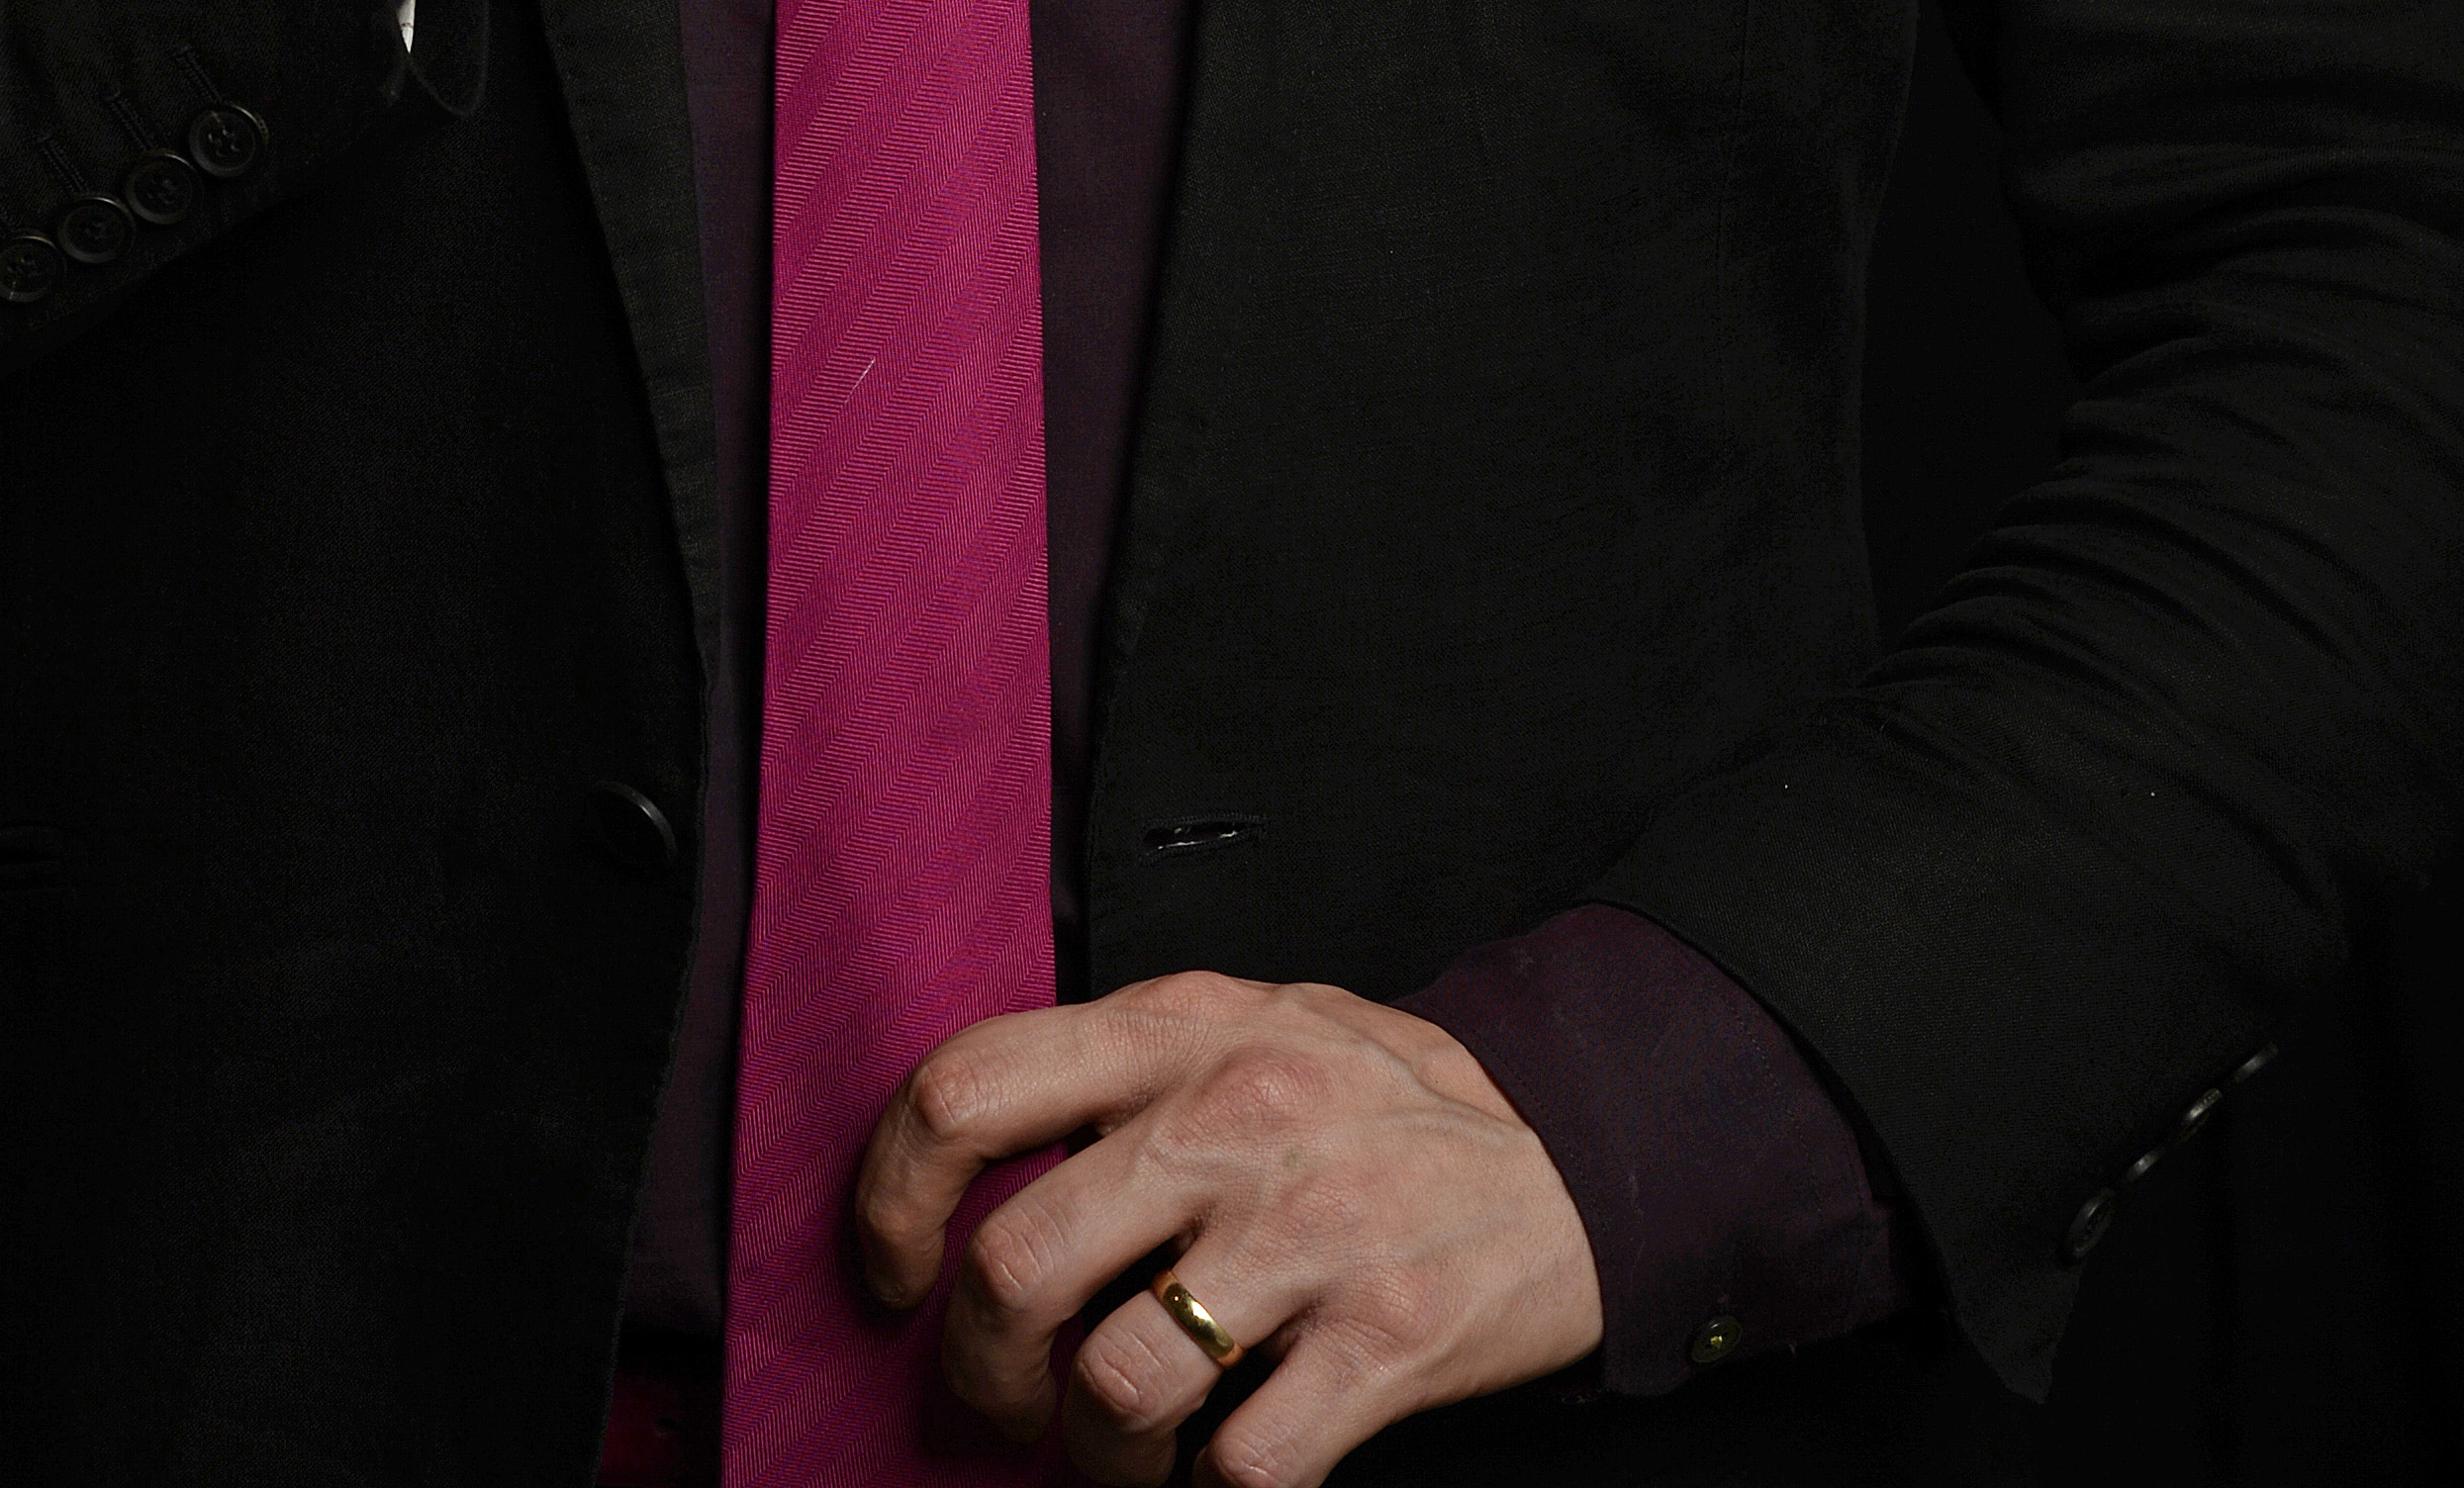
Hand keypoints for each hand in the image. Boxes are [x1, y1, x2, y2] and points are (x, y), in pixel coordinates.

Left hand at [855, 972, 1602, 1485]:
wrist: (1575, 1151)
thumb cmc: (1373, 1097)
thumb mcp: (1240, 1021)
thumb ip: (1116, 1064)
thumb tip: (963, 1153)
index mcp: (1175, 1028)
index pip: (967, 1089)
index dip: (888, 1196)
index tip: (888, 1273)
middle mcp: (1231, 1118)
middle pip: (1017, 1267)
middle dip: (977, 1375)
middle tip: (995, 1408)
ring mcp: (1310, 1230)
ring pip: (1116, 1387)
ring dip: (1093, 1461)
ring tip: (1115, 1462)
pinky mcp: (1385, 1341)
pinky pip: (1241, 1470)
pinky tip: (1215, 1475)